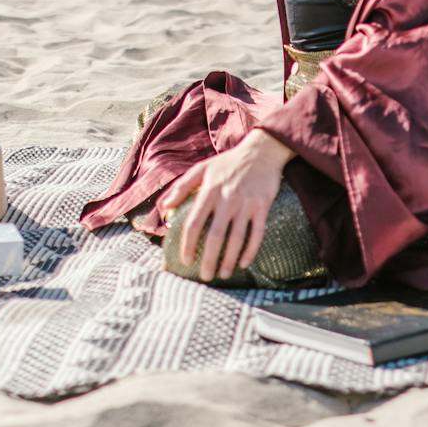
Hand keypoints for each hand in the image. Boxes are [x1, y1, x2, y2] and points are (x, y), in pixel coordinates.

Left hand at [156, 130, 294, 279]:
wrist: (262, 150)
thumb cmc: (228, 162)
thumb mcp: (202, 169)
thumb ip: (182, 187)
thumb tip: (164, 207)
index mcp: (209, 191)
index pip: (195, 223)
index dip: (188, 244)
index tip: (186, 260)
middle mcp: (227, 199)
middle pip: (216, 235)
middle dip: (209, 259)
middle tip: (205, 276)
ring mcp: (246, 203)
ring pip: (237, 238)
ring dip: (229, 259)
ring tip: (223, 274)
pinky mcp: (263, 206)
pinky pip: (257, 232)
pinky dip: (251, 250)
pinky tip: (244, 263)